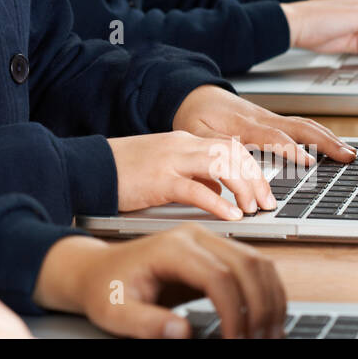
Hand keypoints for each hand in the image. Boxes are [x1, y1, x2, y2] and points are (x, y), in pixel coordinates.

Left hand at [32, 228, 285, 338]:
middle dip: (260, 308)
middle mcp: (195, 237)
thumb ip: (146, 323)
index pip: (219, 276)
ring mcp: (208, 240)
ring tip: (270, 335)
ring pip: (258, 262)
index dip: (234, 313)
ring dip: (271, 300)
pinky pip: (253, 266)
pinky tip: (267, 319)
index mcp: (171, 248)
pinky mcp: (216, 252)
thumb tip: (182, 331)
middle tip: (262, 342)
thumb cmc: (106, 289)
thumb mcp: (115, 312)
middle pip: (247, 265)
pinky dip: (267, 292)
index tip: (235, 342)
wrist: (98, 270)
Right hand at [107, 131, 273, 218]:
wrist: (91, 166)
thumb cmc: (125, 171)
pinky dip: (219, 203)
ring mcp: (171, 161)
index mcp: (185, 141)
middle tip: (266, 203)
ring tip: (252, 209)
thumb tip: (220, 191)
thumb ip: (194, 175)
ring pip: (222, 165)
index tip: (265, 191)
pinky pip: (197, 189)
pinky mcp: (159, 180)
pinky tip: (231, 217)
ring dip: (244, 188)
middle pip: (234, 154)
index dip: (255, 169)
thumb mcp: (165, 168)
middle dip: (257, 179)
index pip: (232, 147)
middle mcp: (182, 146)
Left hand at [172, 84, 356, 164]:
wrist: (193, 93)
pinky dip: (319, 133)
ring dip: (328, 137)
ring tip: (349, 153)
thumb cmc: (194, 115)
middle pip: (299, 127)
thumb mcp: (195, 133)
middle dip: (325, 142)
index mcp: (243, 124)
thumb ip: (215, 146)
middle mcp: (261, 118)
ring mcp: (269, 117)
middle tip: (347, 156)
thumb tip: (233, 159)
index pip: (272, 136)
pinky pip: (300, 124)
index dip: (291, 149)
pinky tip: (332, 144)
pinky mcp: (271, 119)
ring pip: (304, 124)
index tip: (308, 162)